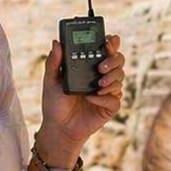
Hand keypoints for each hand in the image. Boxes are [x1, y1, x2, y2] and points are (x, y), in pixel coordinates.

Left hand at [36, 34, 124, 159]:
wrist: (59, 128)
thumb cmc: (55, 104)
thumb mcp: (51, 81)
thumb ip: (54, 62)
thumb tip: (56, 42)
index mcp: (89, 67)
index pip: (105, 50)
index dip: (111, 43)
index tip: (108, 41)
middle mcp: (101, 76)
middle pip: (118, 60)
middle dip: (113, 60)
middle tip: (101, 67)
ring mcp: (107, 91)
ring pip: (120, 77)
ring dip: (111, 79)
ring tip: (98, 84)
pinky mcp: (109, 106)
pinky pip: (115, 99)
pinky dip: (105, 98)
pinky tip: (92, 99)